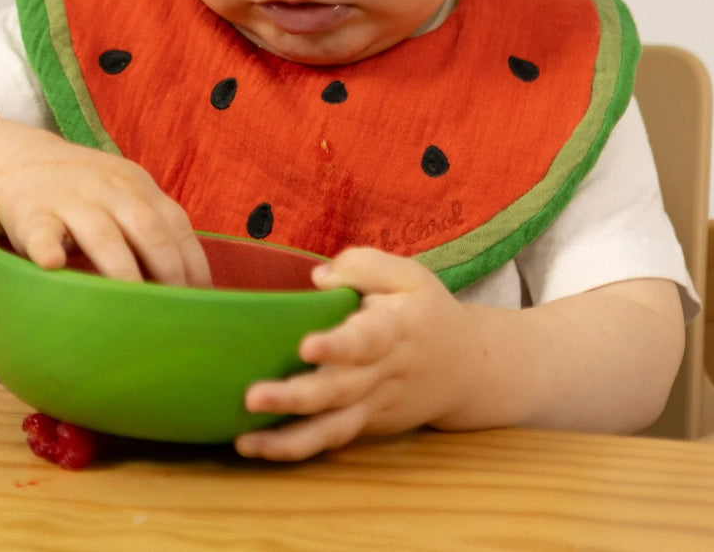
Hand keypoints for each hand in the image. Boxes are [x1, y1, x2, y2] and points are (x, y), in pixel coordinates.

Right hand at [0, 136, 210, 287]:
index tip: (202, 299)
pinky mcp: (30, 213)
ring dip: (120, 268)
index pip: (174, 223)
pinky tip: (53, 265)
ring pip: (100, 233)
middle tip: (176, 310)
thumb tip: (193, 289)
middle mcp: (108, 188)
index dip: (191, 262)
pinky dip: (47, 247)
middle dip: (166, 269)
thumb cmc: (83, 197)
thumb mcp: (122, 199)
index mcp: (137, 186)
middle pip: (146, 228)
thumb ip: (152, 232)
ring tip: (134, 302)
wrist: (17, 164)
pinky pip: (40, 232)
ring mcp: (69, 198)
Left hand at [235, 248, 479, 460]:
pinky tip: (256, 447)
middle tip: (252, 397)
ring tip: (245, 442)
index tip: (306, 346)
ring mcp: (375, 406)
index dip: (339, 346)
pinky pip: (332, 439)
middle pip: (340, 391)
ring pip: (334, 428)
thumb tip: (318, 278)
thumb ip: (364, 266)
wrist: (468, 369)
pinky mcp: (367, 425)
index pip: (367, 339)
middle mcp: (384, 374)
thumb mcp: (408, 275)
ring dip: (289, 439)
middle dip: (296, 397)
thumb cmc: (426, 312)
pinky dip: (296, 448)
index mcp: (395, 329)